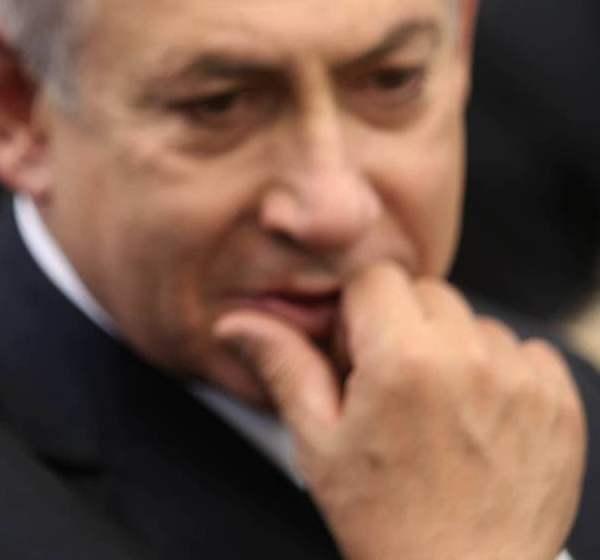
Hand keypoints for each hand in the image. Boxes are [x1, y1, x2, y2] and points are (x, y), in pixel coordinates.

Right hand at [214, 261, 584, 559]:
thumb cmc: (386, 521)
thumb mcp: (317, 442)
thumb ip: (284, 366)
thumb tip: (238, 323)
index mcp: (401, 360)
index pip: (375, 277)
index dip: (356, 312)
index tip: (356, 354)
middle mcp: (468, 360)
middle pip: (428, 292)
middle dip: (403, 325)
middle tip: (390, 385)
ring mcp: (521, 382)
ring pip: (476, 322)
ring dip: (454, 348)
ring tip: (435, 407)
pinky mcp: (560, 406)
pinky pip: (529, 353)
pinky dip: (504, 373)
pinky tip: (476, 416)